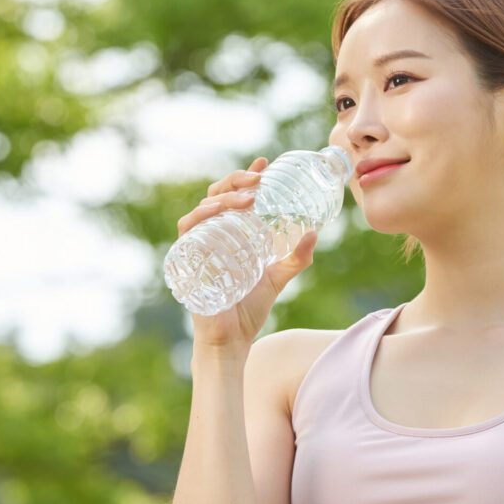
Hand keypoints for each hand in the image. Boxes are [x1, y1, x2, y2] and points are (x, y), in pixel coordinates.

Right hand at [175, 156, 318, 350]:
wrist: (232, 339)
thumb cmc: (249, 309)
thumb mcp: (278, 277)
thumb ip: (297, 257)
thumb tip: (316, 233)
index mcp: (230, 234)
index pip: (234, 197)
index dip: (246, 176)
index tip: (265, 164)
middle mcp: (211, 235)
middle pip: (216, 195)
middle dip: (236, 180)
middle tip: (260, 178)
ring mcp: (197, 246)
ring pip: (203, 208)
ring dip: (224, 196)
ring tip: (248, 196)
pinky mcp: (187, 260)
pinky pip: (187, 229)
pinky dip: (201, 216)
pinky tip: (218, 211)